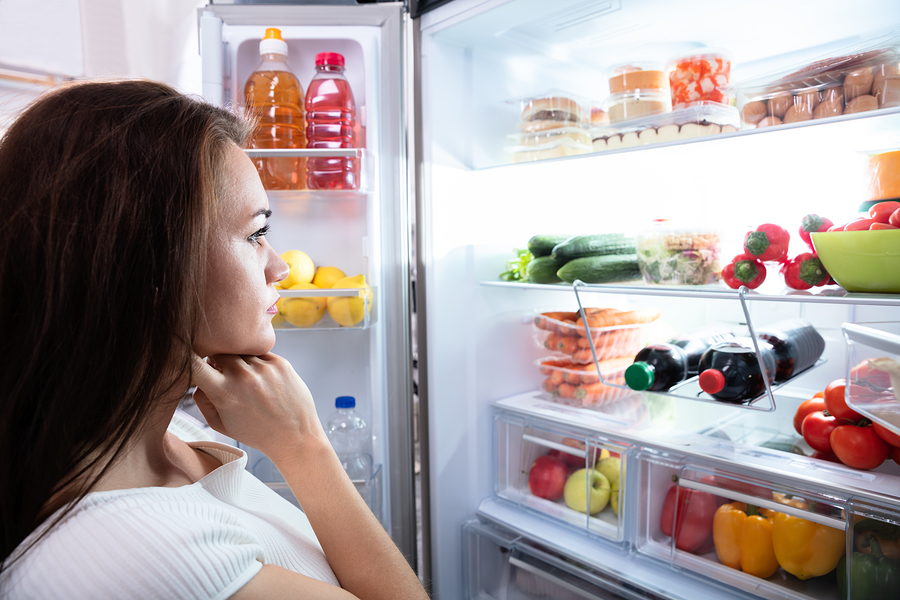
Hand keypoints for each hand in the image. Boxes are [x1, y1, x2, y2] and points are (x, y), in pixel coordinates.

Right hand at [191, 353, 326, 464]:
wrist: (295, 436)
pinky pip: (258, 353)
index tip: (181, 355)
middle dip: (215, 362)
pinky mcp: (280, 362)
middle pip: (217, 352)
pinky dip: (256, 362)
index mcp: (225, 393)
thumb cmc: (255, 432)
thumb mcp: (220, 424)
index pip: (194, 364)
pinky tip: (262, 381)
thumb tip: (196, 376)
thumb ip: (201, 398)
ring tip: (248, 384)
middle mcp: (244, 376)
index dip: (183, 356)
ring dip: (238, 362)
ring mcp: (264, 368)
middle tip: (223, 376)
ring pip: (239, 351)